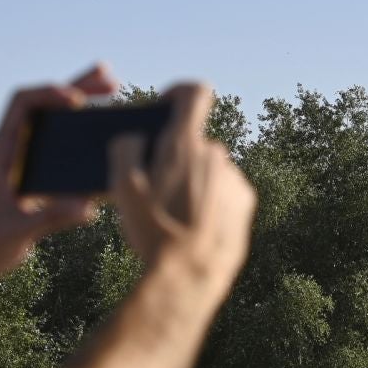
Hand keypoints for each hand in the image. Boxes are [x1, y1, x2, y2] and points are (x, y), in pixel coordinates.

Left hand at [0, 63, 119, 281]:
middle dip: (76, 87)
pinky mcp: (34, 172)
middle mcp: (13, 147)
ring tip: (112, 91)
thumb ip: (49, 219)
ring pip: (53, 120)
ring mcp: (24, 158)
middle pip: (44, 104)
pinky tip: (101, 131)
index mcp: (3, 151)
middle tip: (109, 78)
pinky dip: (80, 130)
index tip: (77, 100)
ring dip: (81, 102)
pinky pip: (59, 142)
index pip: (22, 104)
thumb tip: (87, 207)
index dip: (49, 93)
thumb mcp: (17, 233)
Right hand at [109, 82, 255, 289]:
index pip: (194, 92)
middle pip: (193, 142)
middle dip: (175, 156)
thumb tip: (135, 137)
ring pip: (207, 169)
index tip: (164, 106)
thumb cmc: (153, 231)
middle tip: (155, 186)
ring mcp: (233, 178)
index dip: (178, 92)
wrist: (190, 274)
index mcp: (185, 144)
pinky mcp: (244, 202)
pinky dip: (210, 200)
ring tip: (173, 215)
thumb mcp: (123, 189)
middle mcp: (216, 154)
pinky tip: (194, 225)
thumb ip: (125, 149)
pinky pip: (224, 190)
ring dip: (192, 181)